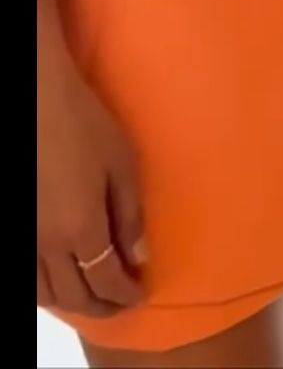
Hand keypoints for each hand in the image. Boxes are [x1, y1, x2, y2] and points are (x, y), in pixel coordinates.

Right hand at [37, 44, 146, 316]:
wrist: (38, 101)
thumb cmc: (84, 124)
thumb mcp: (122, 164)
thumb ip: (129, 214)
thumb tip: (138, 254)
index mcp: (81, 228)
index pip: (105, 280)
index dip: (124, 293)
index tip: (140, 293)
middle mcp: (49, 244)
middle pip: (75, 296)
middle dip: (102, 306)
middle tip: (121, 303)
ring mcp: (27, 240)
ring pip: (46, 294)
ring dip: (72, 302)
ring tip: (93, 296)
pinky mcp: (17, 230)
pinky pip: (28, 278)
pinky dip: (45, 290)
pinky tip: (58, 281)